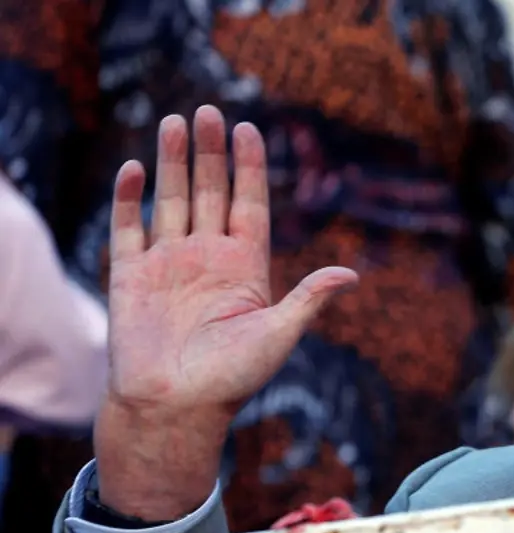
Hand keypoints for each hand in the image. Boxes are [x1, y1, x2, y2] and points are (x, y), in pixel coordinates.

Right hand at [95, 106, 357, 519]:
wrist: (176, 409)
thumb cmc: (231, 380)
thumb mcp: (278, 335)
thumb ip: (308, 299)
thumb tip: (352, 275)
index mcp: (245, 267)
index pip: (249, 204)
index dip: (249, 167)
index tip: (249, 129)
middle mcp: (207, 257)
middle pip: (209, 192)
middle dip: (209, 153)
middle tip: (207, 111)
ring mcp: (168, 263)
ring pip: (170, 200)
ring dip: (171, 162)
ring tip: (174, 122)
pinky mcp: (131, 276)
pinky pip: (129, 227)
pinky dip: (130, 198)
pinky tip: (136, 168)